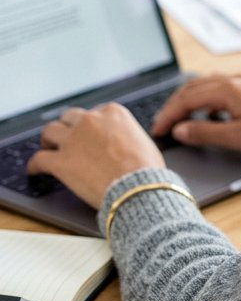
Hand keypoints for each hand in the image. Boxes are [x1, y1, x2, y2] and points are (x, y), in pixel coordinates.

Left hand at [27, 104, 165, 210]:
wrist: (137, 187)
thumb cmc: (146, 168)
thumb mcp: (142, 139)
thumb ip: (127, 134)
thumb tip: (125, 143)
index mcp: (112, 112)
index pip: (95, 112)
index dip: (91, 125)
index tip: (89, 133)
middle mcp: (90, 120)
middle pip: (70, 117)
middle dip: (68, 127)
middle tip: (67, 138)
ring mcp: (73, 140)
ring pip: (50, 131)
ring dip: (49, 140)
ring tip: (48, 148)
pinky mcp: (60, 161)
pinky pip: (39, 159)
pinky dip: (35, 164)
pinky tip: (35, 169)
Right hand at [149, 73, 240, 158]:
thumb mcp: (236, 138)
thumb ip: (205, 133)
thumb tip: (180, 130)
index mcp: (228, 89)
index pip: (187, 98)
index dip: (169, 114)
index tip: (157, 131)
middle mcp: (236, 79)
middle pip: (195, 87)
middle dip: (176, 105)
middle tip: (163, 124)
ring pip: (210, 84)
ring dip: (192, 99)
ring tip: (182, 117)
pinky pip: (224, 87)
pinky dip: (210, 98)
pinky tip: (213, 113)